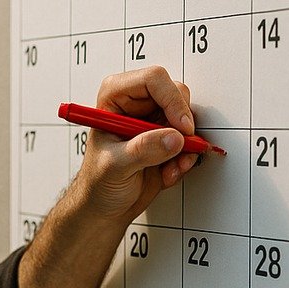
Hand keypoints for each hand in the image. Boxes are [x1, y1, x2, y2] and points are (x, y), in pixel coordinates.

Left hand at [74, 66, 197, 224]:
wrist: (104, 208)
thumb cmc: (97, 183)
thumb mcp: (115, 166)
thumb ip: (143, 150)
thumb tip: (173, 138)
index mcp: (115, 98)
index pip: (152, 80)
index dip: (172, 100)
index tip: (181, 127)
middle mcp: (136, 105)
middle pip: (176, 93)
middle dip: (182, 124)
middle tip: (178, 147)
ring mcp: (153, 122)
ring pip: (187, 118)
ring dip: (185, 146)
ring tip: (168, 167)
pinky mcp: (167, 140)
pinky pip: (191, 141)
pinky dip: (185, 159)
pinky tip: (168, 173)